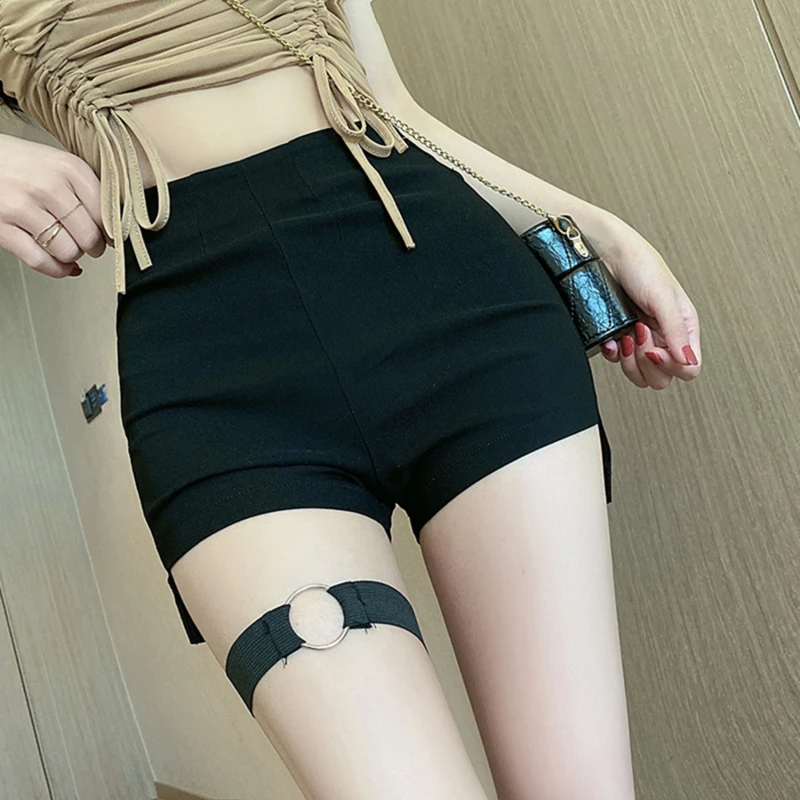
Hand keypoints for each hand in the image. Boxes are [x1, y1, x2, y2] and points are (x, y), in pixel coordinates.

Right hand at [0, 133, 112, 280]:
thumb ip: (88, 190)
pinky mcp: (2, 227)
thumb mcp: (59, 163)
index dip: (112, 231)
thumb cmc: (20, 163)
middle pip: (89, 237)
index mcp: (68, 168)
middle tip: (89, 244)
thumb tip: (116, 226)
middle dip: (93, 247)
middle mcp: (47, 186)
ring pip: (68, 251)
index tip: (111, 237)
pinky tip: (62, 265)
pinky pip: (40, 261)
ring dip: (72, 256)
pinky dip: (56, 269)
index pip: (107, 214)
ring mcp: (22, 207)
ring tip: (68, 246)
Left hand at [578, 207, 700, 389]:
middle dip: (647, 363)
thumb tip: (687, 361)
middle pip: (663, 377)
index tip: (655, 348)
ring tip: (627, 336)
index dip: (671, 365)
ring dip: (630, 362)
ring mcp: (640, 340)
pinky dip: (614, 355)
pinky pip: (618, 363)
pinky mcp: (619, 338)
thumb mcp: (662, 297)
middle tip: (639, 335)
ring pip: (641, 375)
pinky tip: (612, 339)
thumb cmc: (639, 264)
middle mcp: (663, 336)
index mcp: (683, 327)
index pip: (688, 367)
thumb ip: (676, 330)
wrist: (605, 254)